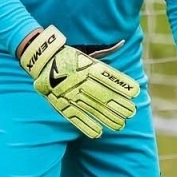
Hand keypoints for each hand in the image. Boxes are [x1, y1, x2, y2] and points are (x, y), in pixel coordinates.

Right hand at [19, 25, 139, 138]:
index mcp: (87, 67)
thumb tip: (122, 43)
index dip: (121, 85)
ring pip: (90, 107)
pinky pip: (74, 116)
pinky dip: (86, 126)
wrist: (41, 59)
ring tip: (120, 125)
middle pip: (102, 95)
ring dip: (106, 117)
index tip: (135, 92)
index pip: (108, 77)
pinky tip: (98, 133)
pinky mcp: (60, 102)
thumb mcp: (86, 52)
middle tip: (131, 112)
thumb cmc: (67, 56)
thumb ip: (104, 51)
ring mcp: (70, 93)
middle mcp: (80, 81)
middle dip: (117, 105)